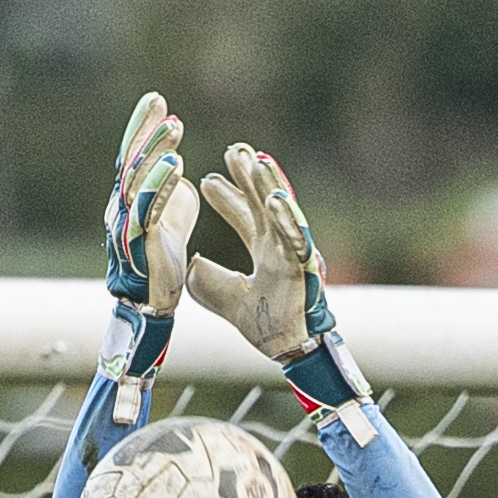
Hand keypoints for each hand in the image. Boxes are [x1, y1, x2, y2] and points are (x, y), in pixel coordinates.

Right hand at [99, 93, 198, 387]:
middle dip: (144, 132)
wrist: (150, 305)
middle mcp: (121, 209)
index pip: (133, 157)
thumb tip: (171, 160)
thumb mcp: (167, 212)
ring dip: (155, 153)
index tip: (156, 99)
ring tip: (173, 127)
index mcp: (128, 200)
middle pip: (130, 163)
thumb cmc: (161, 258)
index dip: (142, 128)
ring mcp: (128, 228)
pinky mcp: (142, 247)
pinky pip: (149, 211)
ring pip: (137, 184)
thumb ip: (166, 185)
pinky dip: (161, 186)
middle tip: (159, 102)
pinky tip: (176, 164)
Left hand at [187, 144, 369, 411]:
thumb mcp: (222, 299)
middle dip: (250, 177)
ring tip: (257, 160)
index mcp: (265, 250)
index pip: (245, 216)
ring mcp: (294, 252)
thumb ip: (207, 280)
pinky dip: (286, 219)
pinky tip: (276, 199)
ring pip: (282, 212)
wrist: (287, 348)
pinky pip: (296, 238)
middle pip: (264, 203)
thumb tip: (192, 263)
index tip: (206, 179)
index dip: (228, 197)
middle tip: (235, 149)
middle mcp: (280, 245)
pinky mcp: (304, 266)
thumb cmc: (264, 323)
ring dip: (270, 186)